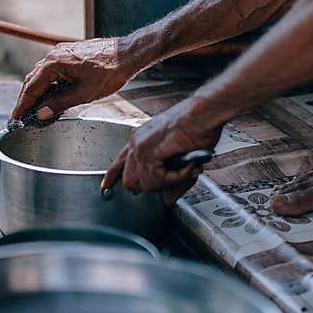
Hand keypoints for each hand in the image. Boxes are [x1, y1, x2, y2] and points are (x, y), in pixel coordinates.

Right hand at [12, 37, 142, 119]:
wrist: (127, 55)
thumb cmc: (110, 72)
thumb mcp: (84, 93)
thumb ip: (60, 103)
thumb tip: (41, 113)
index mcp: (54, 63)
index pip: (31, 87)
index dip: (23, 105)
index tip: (16, 117)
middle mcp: (54, 55)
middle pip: (33, 80)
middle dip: (28, 99)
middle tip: (23, 116)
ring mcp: (62, 52)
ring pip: (43, 75)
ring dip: (38, 92)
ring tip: (36, 109)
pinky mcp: (70, 54)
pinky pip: (53, 71)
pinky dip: (49, 84)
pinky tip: (53, 96)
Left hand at [103, 98, 222, 205]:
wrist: (206, 112)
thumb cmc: (198, 127)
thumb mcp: (182, 159)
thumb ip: (172, 182)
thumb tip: (167, 200)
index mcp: (141, 139)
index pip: (120, 162)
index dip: (112, 177)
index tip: (106, 187)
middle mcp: (136, 141)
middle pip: (130, 181)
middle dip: (153, 185)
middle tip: (174, 176)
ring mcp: (140, 146)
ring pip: (145, 184)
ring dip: (169, 181)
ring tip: (186, 167)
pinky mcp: (148, 150)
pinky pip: (156, 180)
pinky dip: (176, 178)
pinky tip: (186, 165)